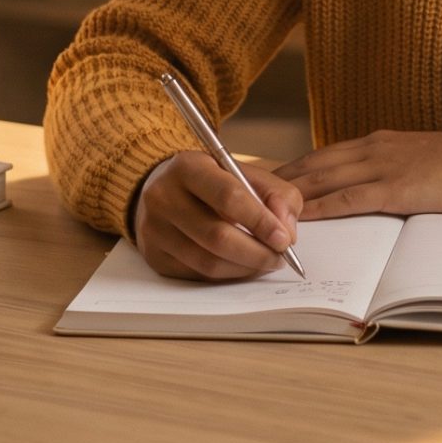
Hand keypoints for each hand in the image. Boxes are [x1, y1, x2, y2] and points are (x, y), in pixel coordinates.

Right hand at [133, 151, 302, 281]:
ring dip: (246, 268)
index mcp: (188, 167)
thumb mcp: (244, 173)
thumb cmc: (211, 182)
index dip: (260, 221)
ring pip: (208, 262)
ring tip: (266, 262)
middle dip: (257, 252)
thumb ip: (276, 194)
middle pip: (217, 236)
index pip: (228, 197)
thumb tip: (286, 231)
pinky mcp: (154, 256)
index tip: (284, 239)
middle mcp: (164, 197)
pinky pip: (199, 274)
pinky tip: (242, 265)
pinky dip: (228, 275)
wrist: (164, 190)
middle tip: (280, 257)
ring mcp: (155, 229)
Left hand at [276, 130, 441, 218]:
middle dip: (281, 179)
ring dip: (292, 194)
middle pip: (315, 163)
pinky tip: (303, 217)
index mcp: (378, 142)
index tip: (270, 178)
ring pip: (324, 179)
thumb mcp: (417, 158)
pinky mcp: (394, 189)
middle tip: (251, 192)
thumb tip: (368, 186)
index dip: (295, 167)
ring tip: (264, 206)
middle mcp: (373, 149)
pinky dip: (322, 208)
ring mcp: (382, 167)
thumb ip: (390, 167)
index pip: (325, 154)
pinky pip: (348, 199)